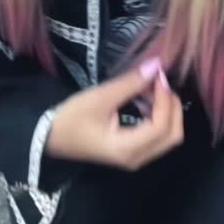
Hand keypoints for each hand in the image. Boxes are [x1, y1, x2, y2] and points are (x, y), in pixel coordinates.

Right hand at [45, 60, 185, 169]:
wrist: (51, 137)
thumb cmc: (72, 118)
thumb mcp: (101, 97)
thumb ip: (131, 83)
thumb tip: (156, 65)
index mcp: (127, 148)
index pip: (161, 127)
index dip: (166, 100)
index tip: (158, 77)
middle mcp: (136, 158)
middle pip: (173, 136)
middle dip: (173, 107)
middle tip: (160, 83)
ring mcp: (136, 158)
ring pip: (168, 137)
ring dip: (166, 111)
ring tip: (151, 88)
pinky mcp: (133, 152)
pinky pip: (157, 137)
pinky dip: (159, 117)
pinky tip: (146, 100)